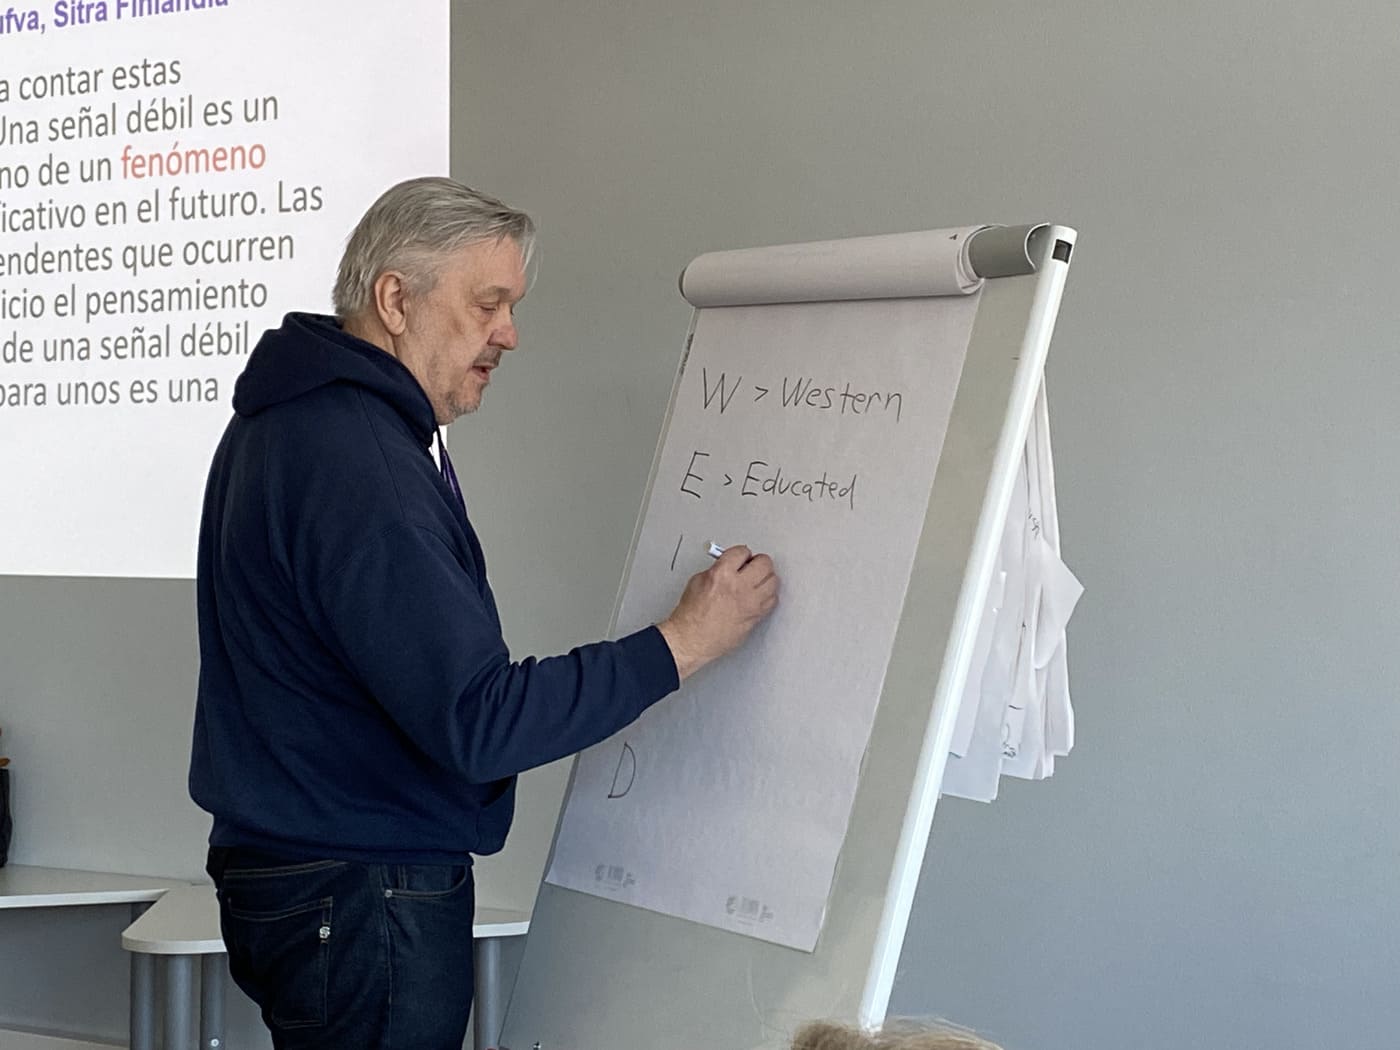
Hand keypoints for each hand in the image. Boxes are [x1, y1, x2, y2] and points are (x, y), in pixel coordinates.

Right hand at [657, 545, 778, 680]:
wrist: (692, 639)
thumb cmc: (691, 615)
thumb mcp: (698, 581)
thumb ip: (718, 569)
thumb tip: (731, 564)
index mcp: (722, 575)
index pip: (743, 551)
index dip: (742, 553)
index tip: (742, 556)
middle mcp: (739, 587)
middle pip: (764, 563)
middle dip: (758, 562)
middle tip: (753, 565)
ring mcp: (750, 603)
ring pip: (773, 581)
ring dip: (766, 578)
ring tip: (757, 580)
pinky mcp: (756, 616)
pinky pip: (772, 600)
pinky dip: (768, 595)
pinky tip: (759, 596)